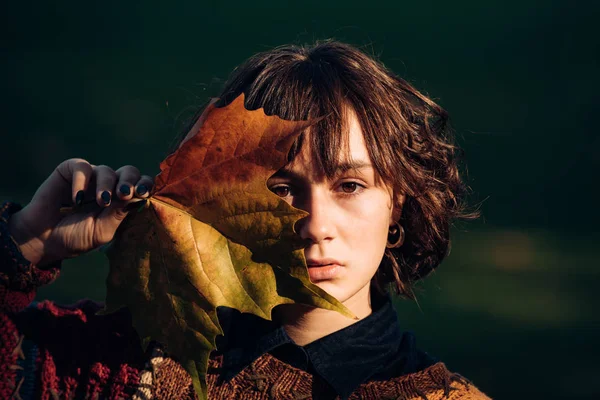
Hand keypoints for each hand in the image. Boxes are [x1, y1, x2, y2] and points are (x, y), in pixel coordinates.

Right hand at [8, 158, 152, 266]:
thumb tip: (141, 198)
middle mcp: (109, 185)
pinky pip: (82, 167)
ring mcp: (90, 177)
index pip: (141, 186)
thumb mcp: (101, 231)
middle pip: (129, 171)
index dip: (145, 185)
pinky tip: (76, 199)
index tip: (144, 193)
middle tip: (125, 194)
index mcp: (121, 200)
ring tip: (101, 202)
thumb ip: (119, 214)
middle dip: (130, 181)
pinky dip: (81, 181)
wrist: (42, 239)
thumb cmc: (75, 237)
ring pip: (106, 170)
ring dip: (106, 185)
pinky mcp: (70, 171)